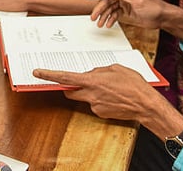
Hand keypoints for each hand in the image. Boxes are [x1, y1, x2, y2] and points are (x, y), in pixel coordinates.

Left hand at [32, 64, 159, 121]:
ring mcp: (95, 106)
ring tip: (108, 87)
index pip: (65, 78)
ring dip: (89, 91)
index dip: (49, 75)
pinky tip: (113, 96)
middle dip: (69, 86)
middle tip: (77, 81)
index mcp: (92, 81)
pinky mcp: (101, 113)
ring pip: (84, 97)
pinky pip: (95, 104)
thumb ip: (99, 70)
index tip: (37, 73)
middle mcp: (90, 95)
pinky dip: (100, 99)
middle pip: (70, 91)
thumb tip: (91, 74)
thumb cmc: (133, 84)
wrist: (145, 104)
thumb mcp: (115, 68)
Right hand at [90, 0, 171, 28]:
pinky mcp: (126, 9)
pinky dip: (110, 18)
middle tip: (95, 15)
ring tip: (100, 22)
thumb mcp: (139, 0)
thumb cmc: (156, 7)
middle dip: (100, 6)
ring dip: (103, 14)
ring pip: (109, 6)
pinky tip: (108, 23)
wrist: (163, 18)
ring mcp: (124, 0)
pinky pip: (114, 13)